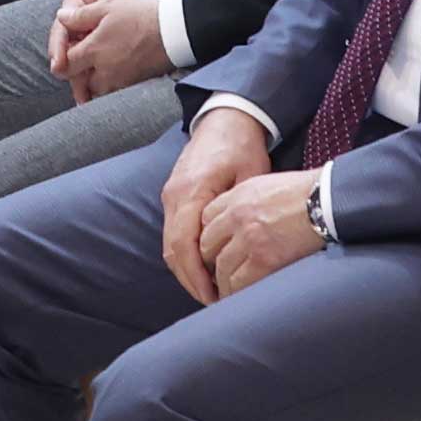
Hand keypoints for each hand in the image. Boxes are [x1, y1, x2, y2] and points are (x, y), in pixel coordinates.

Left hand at [49, 0, 167, 102]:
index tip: (67, 51)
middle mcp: (105, 71)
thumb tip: (61, 17)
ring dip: (94, 84)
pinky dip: (112, 87)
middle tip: (78, 68)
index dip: (63, 58)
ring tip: (96, 72)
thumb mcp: (108, 5)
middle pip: (81, 83)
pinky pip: (117, 92)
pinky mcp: (137, 84)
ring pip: (100, 91)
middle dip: (77, 77)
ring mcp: (122, 80)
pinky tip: (116, 75)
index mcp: (93, 51)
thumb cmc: (143, 13)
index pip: (67, 64)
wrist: (178, 28)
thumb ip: (81, 15)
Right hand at [156, 103, 275, 299]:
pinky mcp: (174, 196)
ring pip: (169, 244)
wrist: (225, 118)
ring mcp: (170, 196)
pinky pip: (173, 233)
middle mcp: (174, 196)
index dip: (196, 276)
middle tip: (212, 302)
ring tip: (209, 290)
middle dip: (189, 280)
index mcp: (192, 191)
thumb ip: (242, 211)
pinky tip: (203, 267)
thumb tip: (243, 249)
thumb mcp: (251, 177)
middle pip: (172, 250)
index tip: (212, 297)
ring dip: (185, 270)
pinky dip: (184, 255)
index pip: (184, 245)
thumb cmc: (242, 146)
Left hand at [195, 168, 325, 300]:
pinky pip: (239, 281)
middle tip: (213, 273)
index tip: (212, 248)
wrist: (326, 201)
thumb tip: (235, 219)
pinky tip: (238, 296)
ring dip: (221, 281)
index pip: (206, 219)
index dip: (208, 237)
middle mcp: (237, 217)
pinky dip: (235, 291)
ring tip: (224, 290)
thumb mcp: (265, 184)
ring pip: (221, 267)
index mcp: (236, 197)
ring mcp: (249, 239)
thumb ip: (245, 199)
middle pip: (207, 245)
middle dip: (208, 261)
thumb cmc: (303, 191)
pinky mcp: (264, 259)